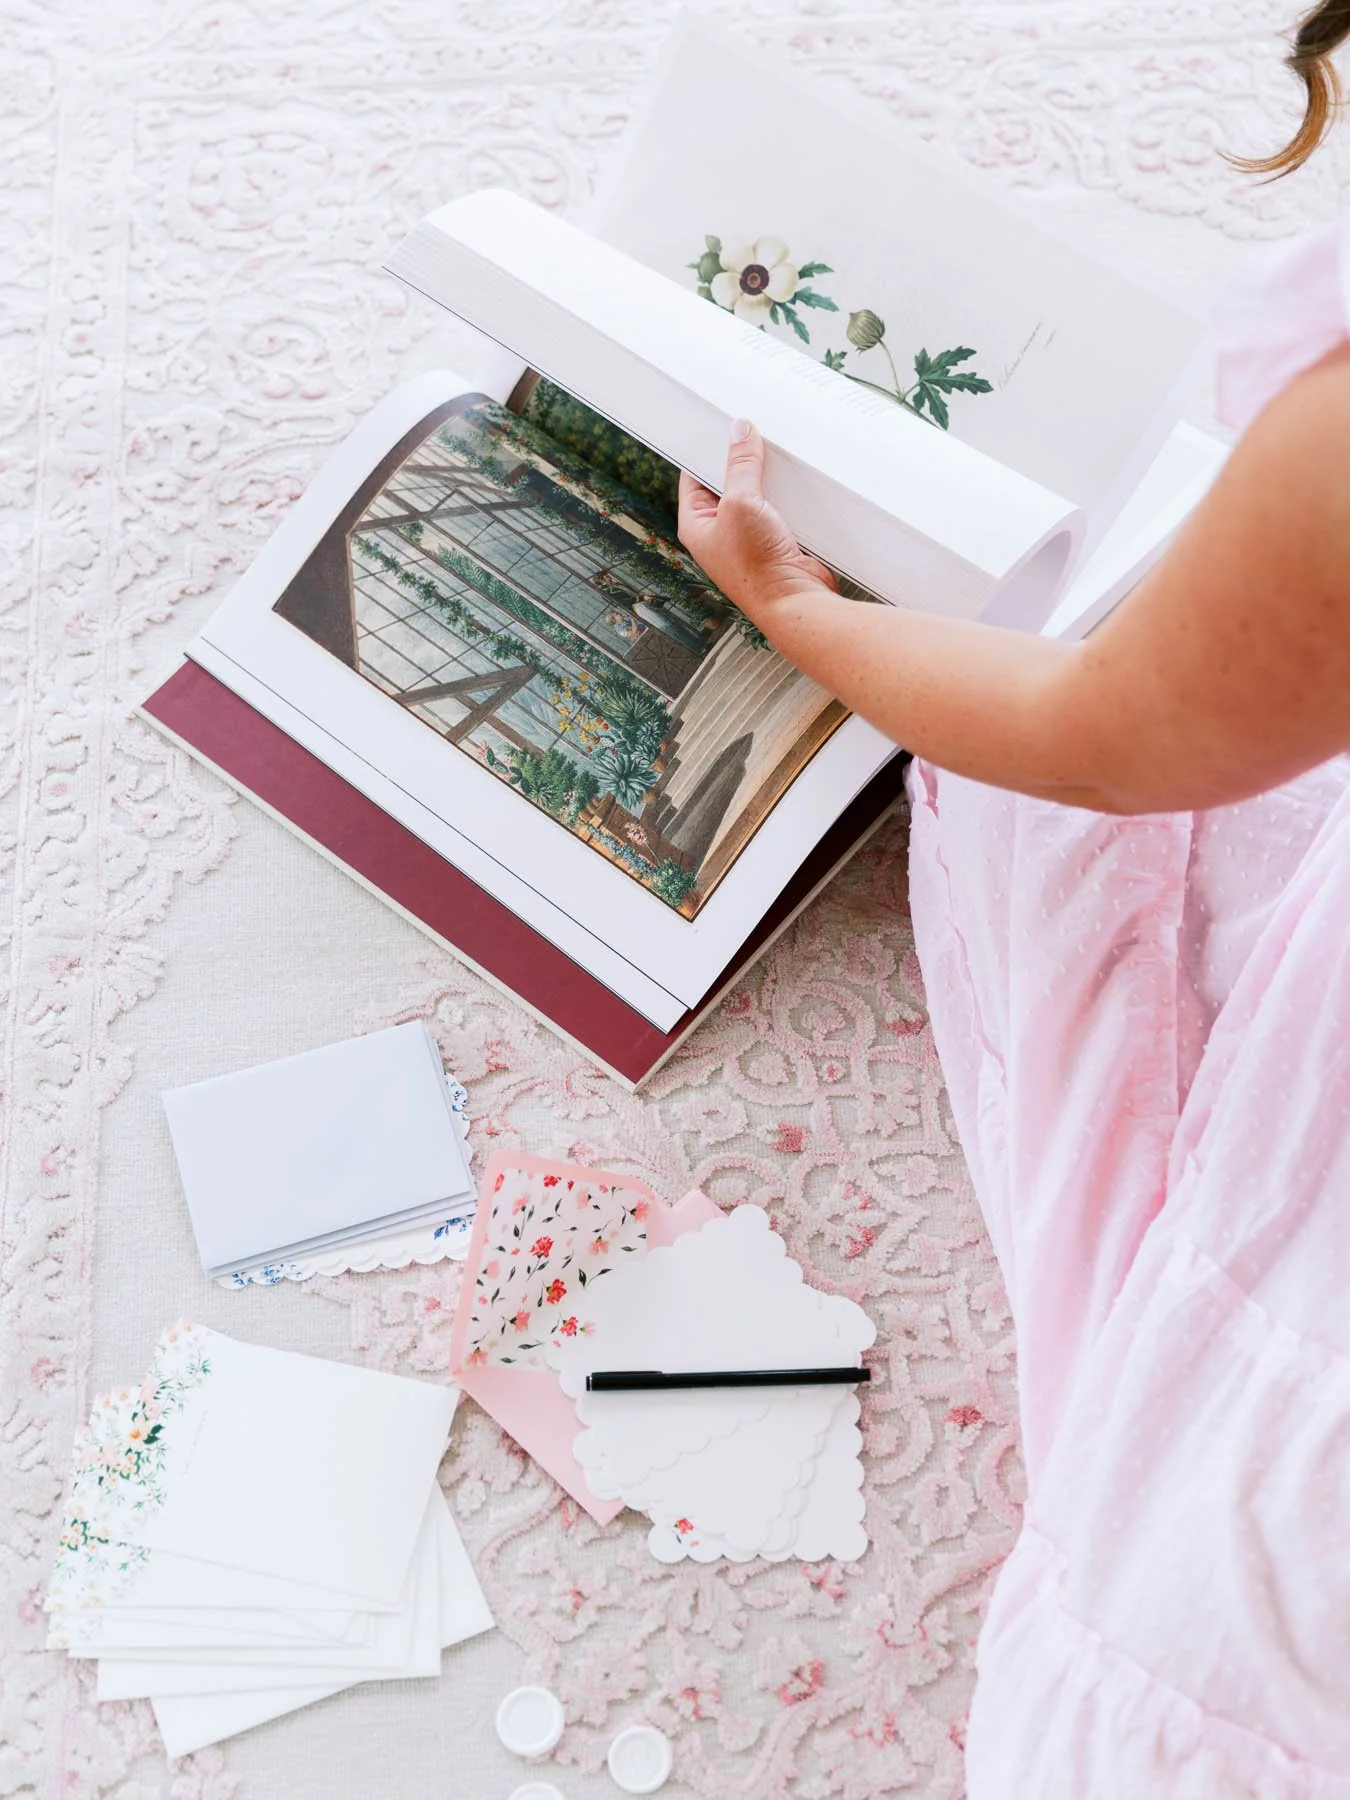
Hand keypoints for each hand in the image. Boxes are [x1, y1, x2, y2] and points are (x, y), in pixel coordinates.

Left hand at [678, 420, 837, 618]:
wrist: (794, 601)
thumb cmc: (756, 566)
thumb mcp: (741, 502)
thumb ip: (741, 465)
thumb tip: (740, 432)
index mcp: (696, 525)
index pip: (693, 477)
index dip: (704, 450)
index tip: (718, 425)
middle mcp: (720, 532)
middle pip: (727, 483)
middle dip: (740, 460)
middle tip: (751, 432)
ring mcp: (748, 537)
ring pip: (755, 494)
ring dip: (766, 477)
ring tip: (774, 452)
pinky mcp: (776, 541)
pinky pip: (778, 507)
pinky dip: (785, 493)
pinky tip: (793, 479)